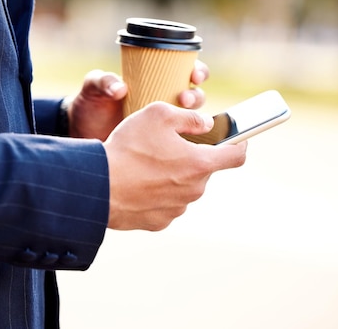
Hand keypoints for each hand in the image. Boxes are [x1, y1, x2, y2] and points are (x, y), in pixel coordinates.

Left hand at [67, 61, 209, 140]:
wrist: (81, 133)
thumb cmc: (91, 104)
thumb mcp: (94, 88)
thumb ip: (104, 81)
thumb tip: (120, 89)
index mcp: (156, 80)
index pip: (186, 71)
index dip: (198, 71)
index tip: (194, 75)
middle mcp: (164, 100)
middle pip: (194, 96)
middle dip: (196, 96)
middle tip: (185, 99)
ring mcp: (163, 125)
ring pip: (190, 121)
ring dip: (194, 120)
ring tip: (182, 120)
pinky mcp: (160, 145)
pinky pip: (179, 144)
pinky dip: (185, 144)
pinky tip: (182, 145)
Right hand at [103, 102, 246, 230]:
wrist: (98, 186)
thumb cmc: (128, 147)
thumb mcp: (158, 114)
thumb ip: (189, 116)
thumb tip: (205, 124)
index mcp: (200, 164)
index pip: (237, 156)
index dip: (240, 143)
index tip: (236, 138)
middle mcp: (194, 190)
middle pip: (203, 170)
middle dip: (191, 156)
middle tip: (167, 145)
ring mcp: (177, 209)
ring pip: (183, 187)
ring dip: (172, 175)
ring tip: (145, 164)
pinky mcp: (158, 222)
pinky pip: (165, 203)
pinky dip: (156, 193)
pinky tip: (137, 183)